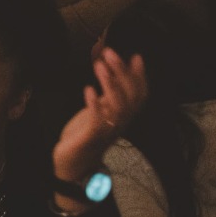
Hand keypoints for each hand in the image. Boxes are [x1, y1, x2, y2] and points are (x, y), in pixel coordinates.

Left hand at [53, 49, 147, 183]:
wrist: (74, 163)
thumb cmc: (87, 133)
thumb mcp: (101, 109)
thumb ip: (110, 92)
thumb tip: (116, 70)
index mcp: (124, 116)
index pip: (140, 95)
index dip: (140, 77)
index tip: (136, 57)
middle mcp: (120, 123)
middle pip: (130, 97)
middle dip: (122, 73)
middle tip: (110, 53)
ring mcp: (107, 130)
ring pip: (118, 107)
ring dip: (110, 84)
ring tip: (99, 66)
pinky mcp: (91, 137)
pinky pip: (98, 121)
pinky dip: (95, 104)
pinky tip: (88, 90)